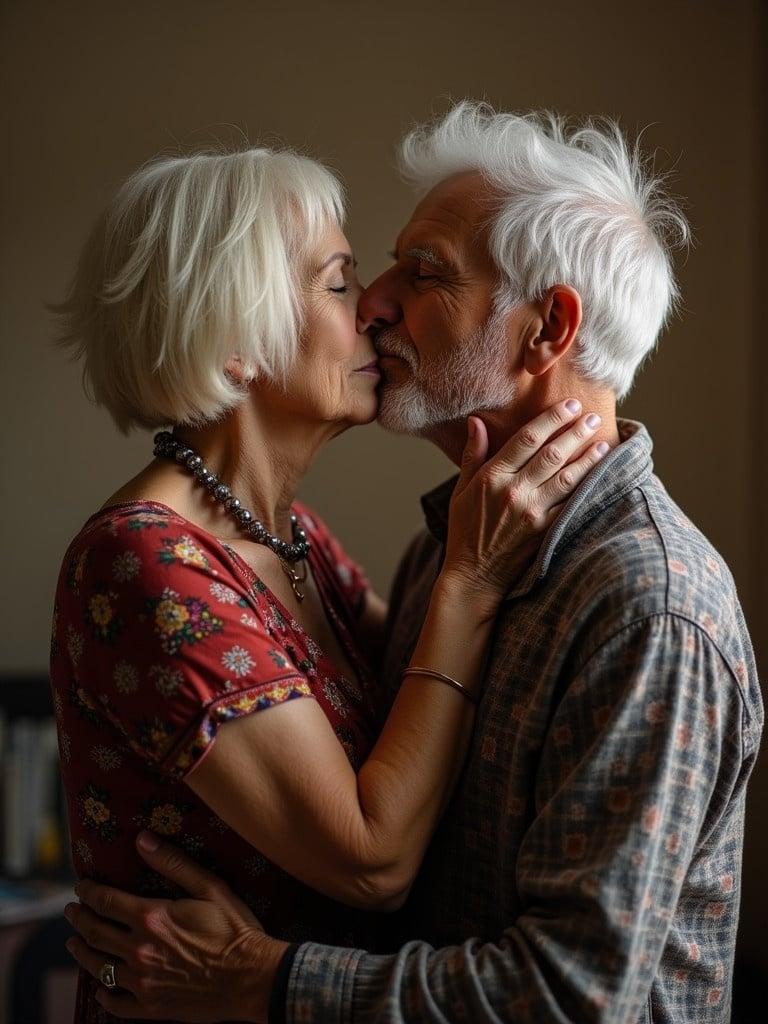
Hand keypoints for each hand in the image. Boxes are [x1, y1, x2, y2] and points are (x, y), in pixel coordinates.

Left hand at [64, 831, 289, 1022]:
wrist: (252, 978)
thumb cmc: (235, 930)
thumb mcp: (210, 887)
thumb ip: (174, 863)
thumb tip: (142, 839)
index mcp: (152, 918)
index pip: (106, 901)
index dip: (89, 892)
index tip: (81, 886)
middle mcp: (140, 951)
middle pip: (95, 933)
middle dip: (79, 919)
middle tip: (71, 911)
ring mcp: (143, 982)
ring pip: (99, 967)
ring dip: (82, 952)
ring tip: (74, 944)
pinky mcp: (152, 1007)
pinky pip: (116, 1003)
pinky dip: (104, 994)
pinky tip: (101, 987)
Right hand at [441, 400, 608, 602]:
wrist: (474, 576)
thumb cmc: (465, 532)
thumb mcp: (461, 490)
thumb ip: (472, 454)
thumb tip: (476, 420)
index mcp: (491, 477)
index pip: (526, 438)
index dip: (551, 418)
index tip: (569, 405)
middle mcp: (513, 491)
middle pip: (551, 453)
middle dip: (575, 431)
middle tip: (592, 416)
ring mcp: (531, 512)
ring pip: (566, 477)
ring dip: (587, 456)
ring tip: (602, 440)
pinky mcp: (544, 531)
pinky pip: (570, 504)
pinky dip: (586, 487)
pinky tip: (599, 475)